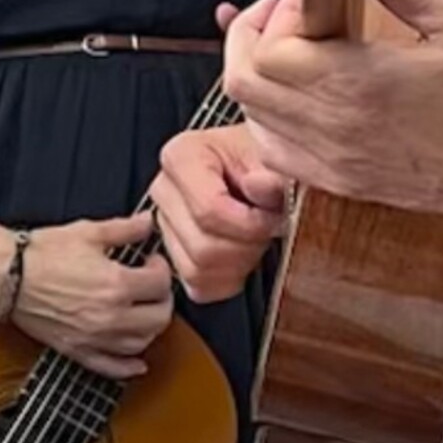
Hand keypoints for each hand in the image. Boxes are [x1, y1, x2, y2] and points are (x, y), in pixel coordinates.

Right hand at [9, 214, 173, 380]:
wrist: (7, 276)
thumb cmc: (43, 253)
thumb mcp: (89, 232)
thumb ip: (126, 229)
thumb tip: (148, 223)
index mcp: (116, 284)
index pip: (161, 284)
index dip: (162, 268)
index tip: (152, 261)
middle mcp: (110, 317)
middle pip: (158, 318)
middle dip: (162, 298)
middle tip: (154, 285)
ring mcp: (94, 338)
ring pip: (140, 344)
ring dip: (150, 328)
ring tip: (144, 310)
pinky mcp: (76, 350)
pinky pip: (110, 367)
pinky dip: (128, 367)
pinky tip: (137, 363)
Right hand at [150, 122, 288, 303]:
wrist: (265, 170)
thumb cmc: (265, 162)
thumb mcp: (278, 158)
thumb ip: (274, 174)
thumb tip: (260, 185)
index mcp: (182, 156)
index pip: (209, 210)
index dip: (249, 223)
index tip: (273, 215)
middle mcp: (164, 189)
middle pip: (202, 246)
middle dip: (247, 244)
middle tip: (269, 225)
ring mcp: (166, 224)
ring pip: (199, 270)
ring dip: (240, 262)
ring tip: (257, 235)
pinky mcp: (175, 254)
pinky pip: (199, 287)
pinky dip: (230, 278)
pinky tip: (245, 252)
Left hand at [224, 0, 442, 228]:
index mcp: (358, 83)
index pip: (271, 46)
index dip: (279, 8)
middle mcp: (334, 127)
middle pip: (244, 81)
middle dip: (252, 35)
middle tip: (283, 10)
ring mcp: (332, 161)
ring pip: (252, 117)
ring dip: (259, 76)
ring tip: (289, 47)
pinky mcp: (340, 181)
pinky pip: (275, 151)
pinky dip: (270, 118)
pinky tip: (299, 96)